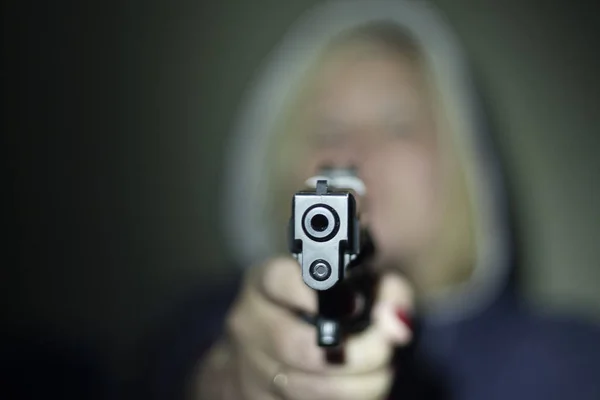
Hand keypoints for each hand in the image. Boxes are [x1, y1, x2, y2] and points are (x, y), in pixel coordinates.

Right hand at [194, 257, 412, 399]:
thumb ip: (387, 291)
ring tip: (381, 374)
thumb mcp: (353, 285)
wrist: (269, 351)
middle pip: (298, 345)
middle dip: (359, 354)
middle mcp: (249, 324)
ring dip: (360, 387)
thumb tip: (395, 322)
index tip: (356, 305)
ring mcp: (249, 369)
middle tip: (386, 351)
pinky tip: (358, 390)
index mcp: (264, 284)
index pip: (281, 280)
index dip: (322, 293)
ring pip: (307, 388)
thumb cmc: (321, 311)